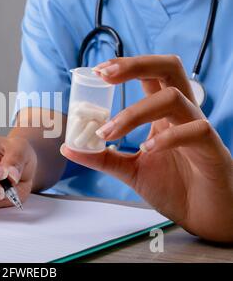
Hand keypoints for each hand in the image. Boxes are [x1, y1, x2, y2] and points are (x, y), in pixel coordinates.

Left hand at [61, 55, 232, 242]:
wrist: (205, 216)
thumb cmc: (174, 188)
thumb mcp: (130, 170)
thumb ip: (102, 158)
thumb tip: (68, 148)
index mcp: (165, 113)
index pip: (150, 75)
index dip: (125, 66)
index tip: (97, 71)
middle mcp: (183, 114)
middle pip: (169, 68)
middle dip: (135, 65)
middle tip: (104, 75)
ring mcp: (199, 129)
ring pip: (173, 98)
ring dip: (135, 112)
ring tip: (109, 133)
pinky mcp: (212, 150)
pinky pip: (195, 131)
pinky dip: (166, 137)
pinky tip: (146, 149)